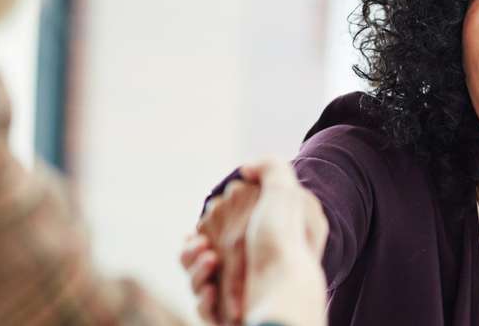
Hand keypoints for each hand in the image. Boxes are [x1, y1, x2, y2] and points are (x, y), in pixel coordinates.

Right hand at [182, 160, 326, 325]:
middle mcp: (248, 267)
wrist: (286, 291)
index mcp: (257, 240)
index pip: (219, 230)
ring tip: (210, 262)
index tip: (202, 227)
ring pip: (196, 280)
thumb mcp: (286, 192)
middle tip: (203, 247)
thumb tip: (246, 168)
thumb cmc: (284, 241)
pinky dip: (202, 298)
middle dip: (192, 250)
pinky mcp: (230, 316)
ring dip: (194, 269)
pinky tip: (210, 290)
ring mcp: (239, 293)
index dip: (205, 227)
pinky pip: (203, 308)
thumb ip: (269, 168)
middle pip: (200, 255)